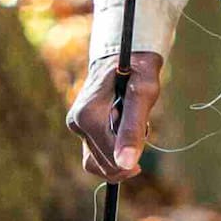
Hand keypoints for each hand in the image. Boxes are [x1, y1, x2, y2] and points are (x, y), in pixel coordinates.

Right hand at [71, 52, 162, 181]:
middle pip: (106, 164)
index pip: (112, 157)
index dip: (133, 153)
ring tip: (130, 126)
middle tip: (137, 122)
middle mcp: (76, 123)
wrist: (125, 55)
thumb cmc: (137, 70)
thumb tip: (127, 164)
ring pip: (98, 165)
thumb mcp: (143, 94)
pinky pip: (94, 157)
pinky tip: (123, 135)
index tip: (144, 131)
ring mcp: (76, 127)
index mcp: (88, 115)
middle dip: (127, 152)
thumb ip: (133, 130)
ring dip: (120, 154)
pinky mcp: (79, 129)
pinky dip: (112, 153)